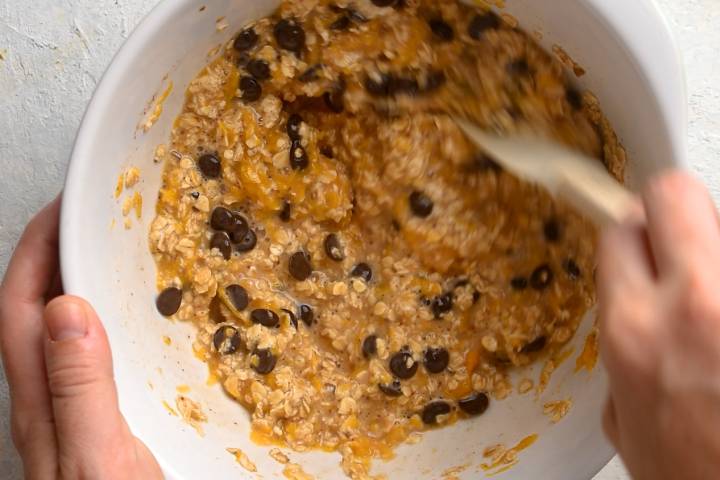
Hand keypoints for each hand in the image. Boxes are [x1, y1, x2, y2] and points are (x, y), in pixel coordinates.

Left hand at [0, 197, 161, 479]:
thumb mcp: (100, 462)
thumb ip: (80, 392)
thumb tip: (67, 311)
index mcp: (41, 404)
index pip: (21, 307)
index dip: (36, 250)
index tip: (65, 206)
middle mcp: (47, 403)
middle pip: (33, 310)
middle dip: (52, 252)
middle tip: (89, 215)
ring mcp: (71, 414)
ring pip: (61, 330)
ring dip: (78, 281)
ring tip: (111, 251)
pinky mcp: (99, 423)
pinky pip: (92, 354)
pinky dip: (107, 320)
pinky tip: (134, 321)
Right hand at [598, 172, 719, 479]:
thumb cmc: (698, 477)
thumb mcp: (630, 423)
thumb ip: (624, 357)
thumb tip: (634, 330)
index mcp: (636, 329)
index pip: (622, 229)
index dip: (628, 231)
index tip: (635, 232)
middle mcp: (696, 303)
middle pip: (675, 194)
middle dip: (667, 207)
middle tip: (675, 233)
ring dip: (711, 252)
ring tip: (713, 299)